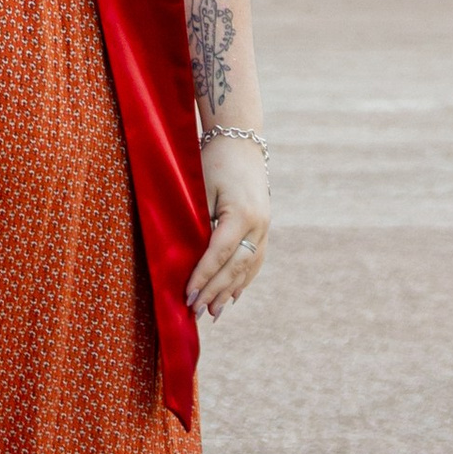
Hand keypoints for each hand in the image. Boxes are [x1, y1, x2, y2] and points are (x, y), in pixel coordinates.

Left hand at [187, 134, 270, 322]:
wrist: (240, 140)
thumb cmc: (214, 161)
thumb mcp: (201, 188)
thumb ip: (198, 222)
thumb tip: (188, 258)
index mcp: (242, 214)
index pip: (219, 254)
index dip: (203, 277)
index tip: (188, 296)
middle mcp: (258, 225)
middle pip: (235, 267)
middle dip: (214, 291)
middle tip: (196, 312)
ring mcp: (265, 227)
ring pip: (248, 268)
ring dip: (229, 291)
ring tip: (214, 313)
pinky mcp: (264, 227)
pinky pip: (255, 260)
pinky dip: (243, 279)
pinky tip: (234, 295)